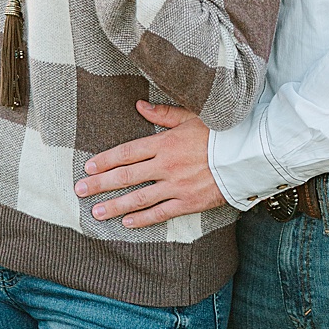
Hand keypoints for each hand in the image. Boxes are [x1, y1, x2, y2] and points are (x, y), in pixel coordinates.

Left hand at [74, 101, 222, 226]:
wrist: (249, 154)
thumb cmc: (223, 132)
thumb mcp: (195, 116)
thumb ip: (166, 113)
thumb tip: (140, 106)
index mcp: (166, 142)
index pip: (128, 152)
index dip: (106, 160)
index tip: (89, 168)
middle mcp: (167, 165)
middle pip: (126, 176)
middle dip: (100, 184)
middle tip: (80, 190)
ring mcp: (177, 186)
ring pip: (139, 198)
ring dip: (115, 205)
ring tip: (96, 212)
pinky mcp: (189, 202)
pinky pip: (161, 213)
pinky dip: (142, 219)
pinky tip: (127, 222)